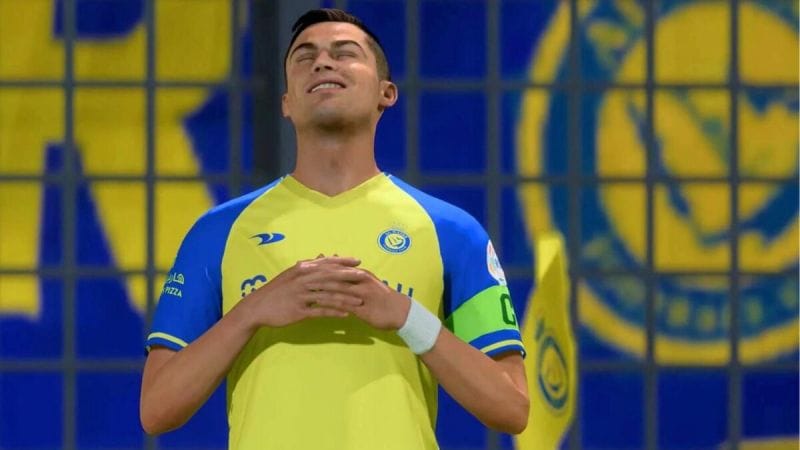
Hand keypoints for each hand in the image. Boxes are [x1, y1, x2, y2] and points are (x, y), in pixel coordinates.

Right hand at [239, 256, 366, 327]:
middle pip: (330, 277)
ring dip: (346, 298)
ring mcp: (301, 295)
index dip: (343, 262)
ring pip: (328, 295)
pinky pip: (320, 311)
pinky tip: (346, 315)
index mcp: (301, 269)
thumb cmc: (277, 290)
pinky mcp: (299, 311)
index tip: (358, 261)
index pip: (326, 263)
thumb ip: (308, 266)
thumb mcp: (291, 274)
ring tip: (360, 300)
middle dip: (348, 277)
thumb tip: (322, 256)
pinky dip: (334, 312)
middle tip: (364, 277)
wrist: (258, 307)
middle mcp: (302, 280)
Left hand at [308, 268, 411, 330]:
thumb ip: (351, 276)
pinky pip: (341, 303)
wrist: (401, 312)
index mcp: (359, 273)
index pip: (335, 266)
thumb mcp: (366, 284)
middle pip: (332, 273)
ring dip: (318, 286)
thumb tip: (336, 264)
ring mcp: (360, 293)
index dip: (317, 265)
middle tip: (296, 272)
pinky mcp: (360, 307)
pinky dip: (328, 303)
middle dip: (313, 272)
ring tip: (301, 287)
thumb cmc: (382, 300)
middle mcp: (359, 279)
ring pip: (335, 287)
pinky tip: (315, 304)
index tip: (301, 264)